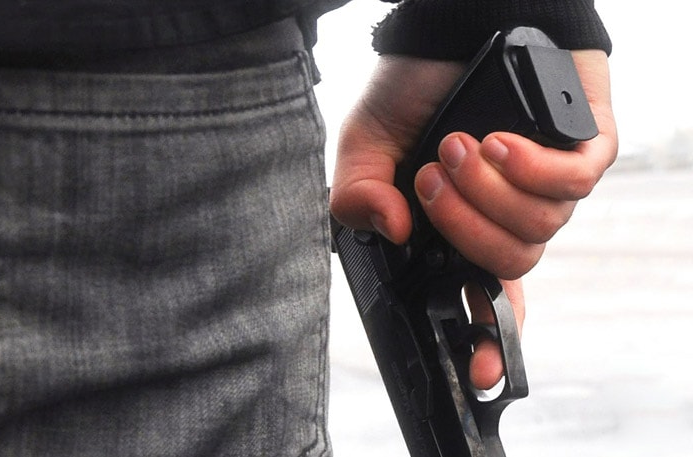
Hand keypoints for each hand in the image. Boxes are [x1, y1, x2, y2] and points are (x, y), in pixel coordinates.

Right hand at [329, 50, 616, 388]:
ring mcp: (551, 186)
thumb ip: (359, 193)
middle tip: (431, 174)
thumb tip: (390, 231)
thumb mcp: (366, 144)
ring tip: (456, 144)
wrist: (452, 26)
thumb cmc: (415, 88)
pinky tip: (496, 141)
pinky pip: (570, 187)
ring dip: (487, 190)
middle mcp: (511, 212)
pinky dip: (527, 169)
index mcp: (464, 223)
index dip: (483, 339)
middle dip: (463, 224)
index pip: (485, 294)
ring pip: (539, 229)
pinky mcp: (585, 149)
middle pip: (508, 262)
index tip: (474, 371)